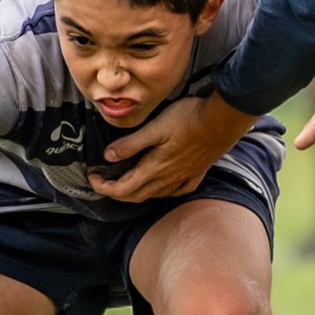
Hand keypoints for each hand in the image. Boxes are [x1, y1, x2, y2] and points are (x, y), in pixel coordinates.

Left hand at [88, 95, 255, 202]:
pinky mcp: (196, 173)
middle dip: (115, 192)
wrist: (222, 121)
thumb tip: (108, 156)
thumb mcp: (155, 127)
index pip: (122, 188)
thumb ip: (131, 144)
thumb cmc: (188, 119)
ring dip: (136, 193)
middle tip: (103, 182)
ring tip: (126, 183)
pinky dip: (163, 192)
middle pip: (136, 196)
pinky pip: (176, 191)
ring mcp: (183, 178)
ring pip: (154, 195)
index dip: (103, 186)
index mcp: (154, 168)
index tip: (92, 177)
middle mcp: (167, 178)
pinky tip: (162, 186)